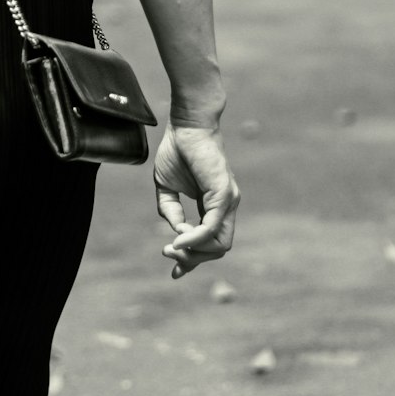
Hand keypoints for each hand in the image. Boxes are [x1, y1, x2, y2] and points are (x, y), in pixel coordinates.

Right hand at [154, 124, 239, 279]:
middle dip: (193, 260)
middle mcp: (226, 206)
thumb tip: (176, 233)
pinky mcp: (224, 193)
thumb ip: (170, 211)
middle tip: (168, 255)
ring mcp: (228, 200)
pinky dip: (196, 238)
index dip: (194, 261)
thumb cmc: (177, 150)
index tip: (174, 272)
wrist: (186, 124)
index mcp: (214, 206)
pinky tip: (178, 239)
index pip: (212, 243)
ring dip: (194, 252)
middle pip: (219, 249)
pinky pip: (212, 226)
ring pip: (220, 244)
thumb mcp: (166, 188)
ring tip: (172, 247)